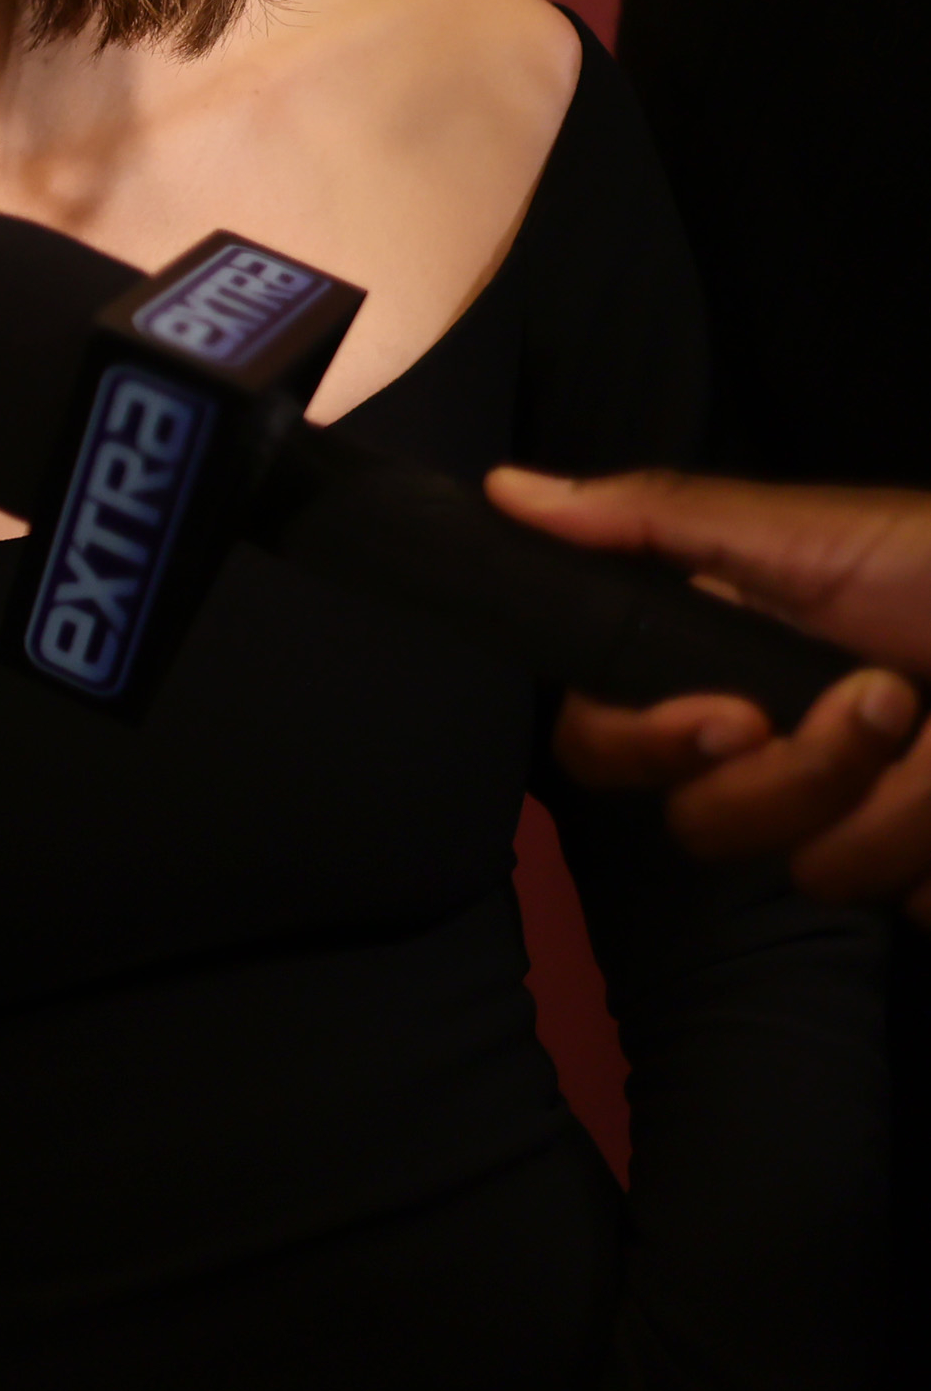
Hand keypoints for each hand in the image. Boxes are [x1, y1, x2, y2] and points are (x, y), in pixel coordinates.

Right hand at [489, 465, 930, 924]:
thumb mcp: (809, 532)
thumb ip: (654, 522)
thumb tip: (502, 490)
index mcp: (724, 666)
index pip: (605, 739)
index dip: (647, 743)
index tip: (722, 718)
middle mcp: (773, 752)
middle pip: (695, 819)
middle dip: (796, 772)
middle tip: (885, 708)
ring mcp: (851, 823)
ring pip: (802, 868)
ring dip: (894, 801)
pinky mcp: (919, 878)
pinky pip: (895, 901)